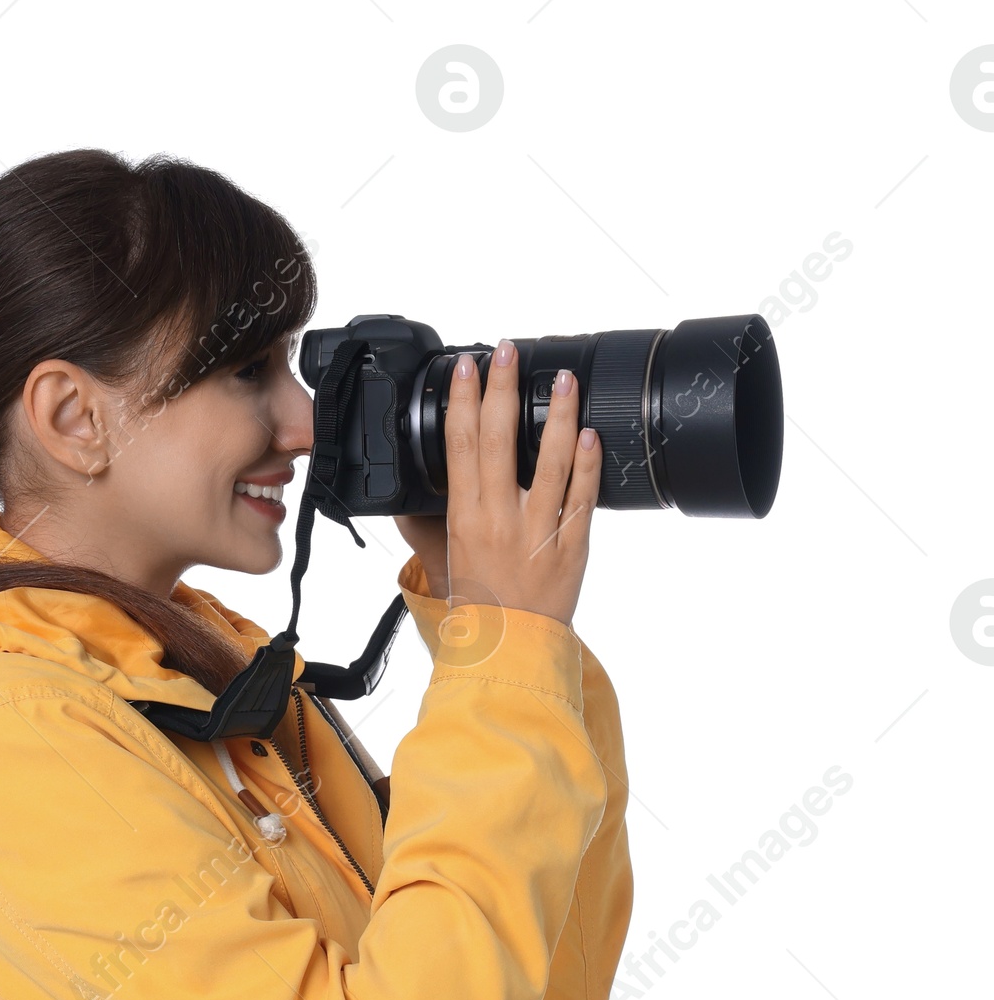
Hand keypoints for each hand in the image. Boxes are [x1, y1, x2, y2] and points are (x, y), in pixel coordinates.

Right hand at [393, 341, 600, 627]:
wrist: (509, 647)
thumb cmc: (479, 602)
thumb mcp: (446, 556)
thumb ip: (431, 519)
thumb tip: (409, 492)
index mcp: (465, 517)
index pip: (460, 445)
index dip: (464, 400)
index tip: (469, 367)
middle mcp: (499, 519)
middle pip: (498, 440)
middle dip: (503, 389)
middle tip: (509, 351)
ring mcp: (538, 531)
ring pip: (550, 461)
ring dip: (558, 414)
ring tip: (564, 380)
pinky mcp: (571, 546)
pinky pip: (582, 497)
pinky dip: (588, 463)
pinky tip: (590, 434)